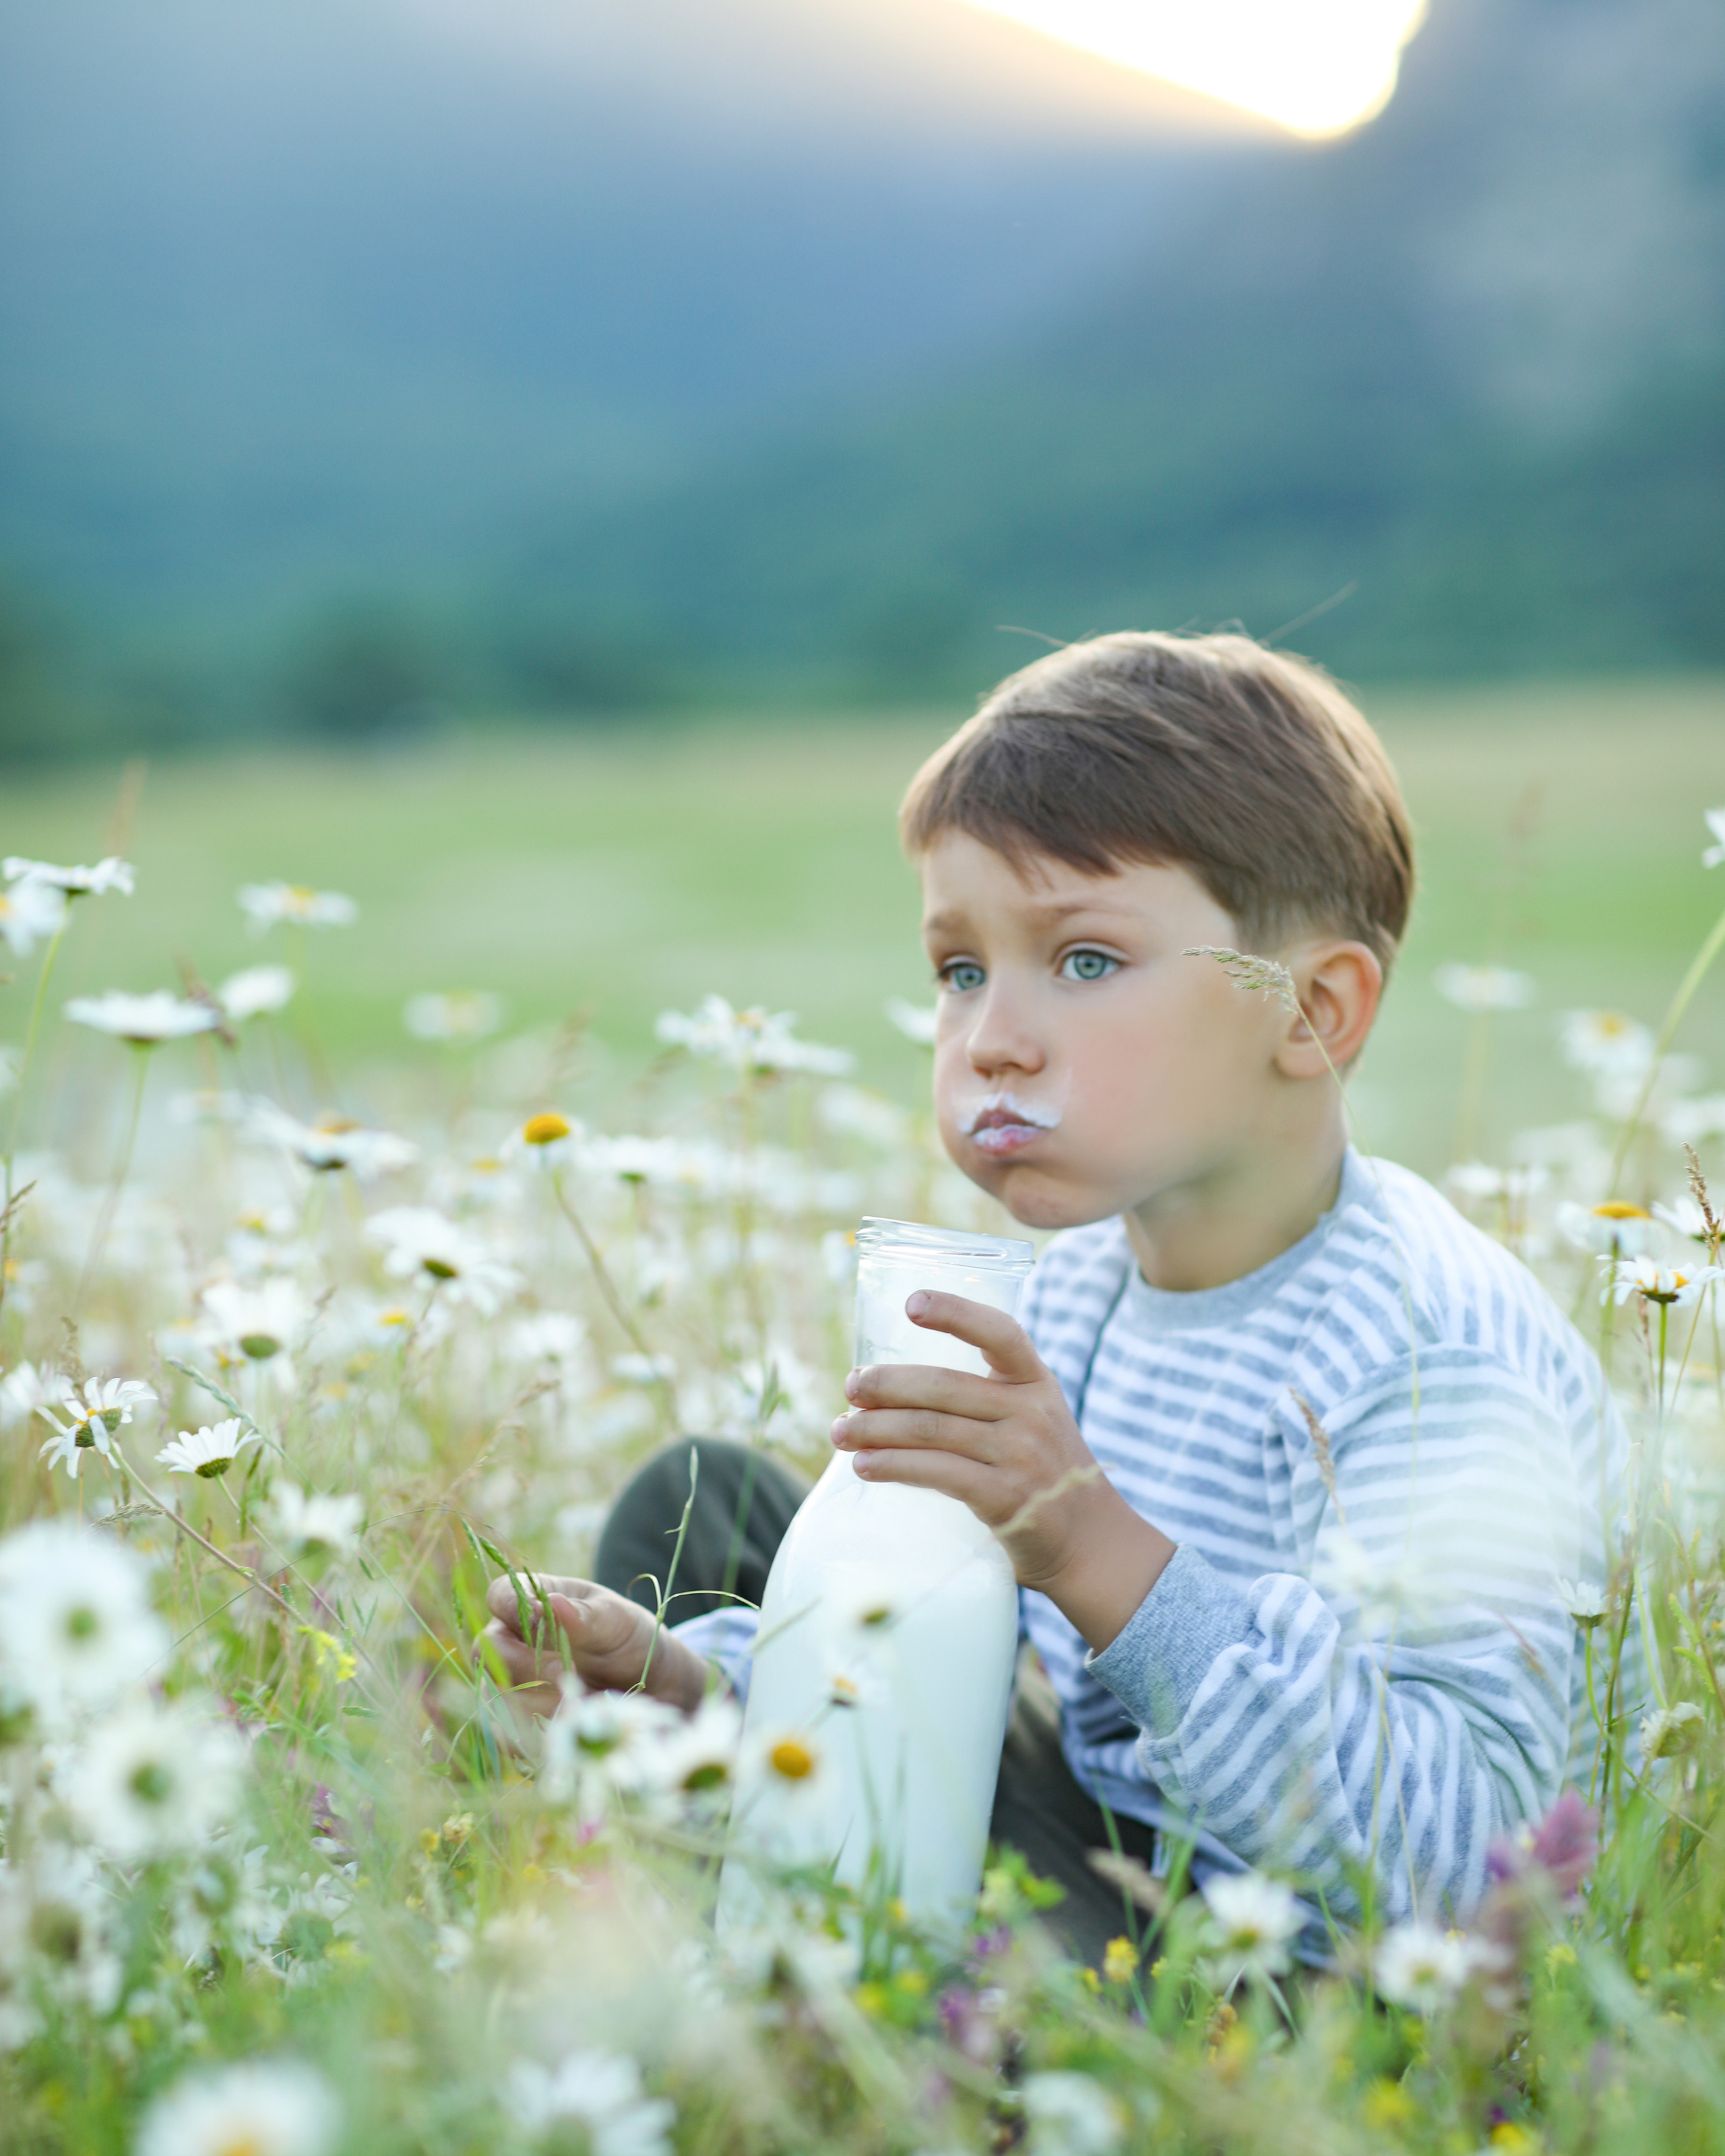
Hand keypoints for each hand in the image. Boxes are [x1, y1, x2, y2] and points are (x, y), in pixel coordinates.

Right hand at [479, 1573, 709, 1716]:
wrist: (648, 1686)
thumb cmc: (627, 1638)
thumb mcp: (616, 1622)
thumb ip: (585, 1616)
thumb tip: (552, 1603)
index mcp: (535, 1601)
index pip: (500, 1595)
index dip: (508, 1606)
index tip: (536, 1620)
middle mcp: (516, 1640)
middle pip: (486, 1650)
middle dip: (523, 1664)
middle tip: (564, 1673)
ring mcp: (515, 1681)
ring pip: (494, 1695)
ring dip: (533, 1703)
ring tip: (575, 1703)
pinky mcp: (522, 1721)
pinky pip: (506, 1733)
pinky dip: (531, 1734)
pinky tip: (564, 1728)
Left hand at [830, 1292, 1174, 1651]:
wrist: (1089, 1541)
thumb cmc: (1041, 1469)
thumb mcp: (1032, 1417)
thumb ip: (983, 1396)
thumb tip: (888, 1387)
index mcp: (1036, 1381)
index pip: (1000, 1332)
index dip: (956, 1313)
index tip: (911, 1303)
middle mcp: (1033, 1412)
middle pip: (944, 1387)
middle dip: (885, 1385)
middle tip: (849, 1387)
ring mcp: (1022, 1456)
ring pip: (931, 1431)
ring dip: (875, 1429)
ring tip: (840, 1432)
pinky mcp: (1007, 1499)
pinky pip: (937, 1473)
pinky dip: (892, 1466)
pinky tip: (864, 1466)